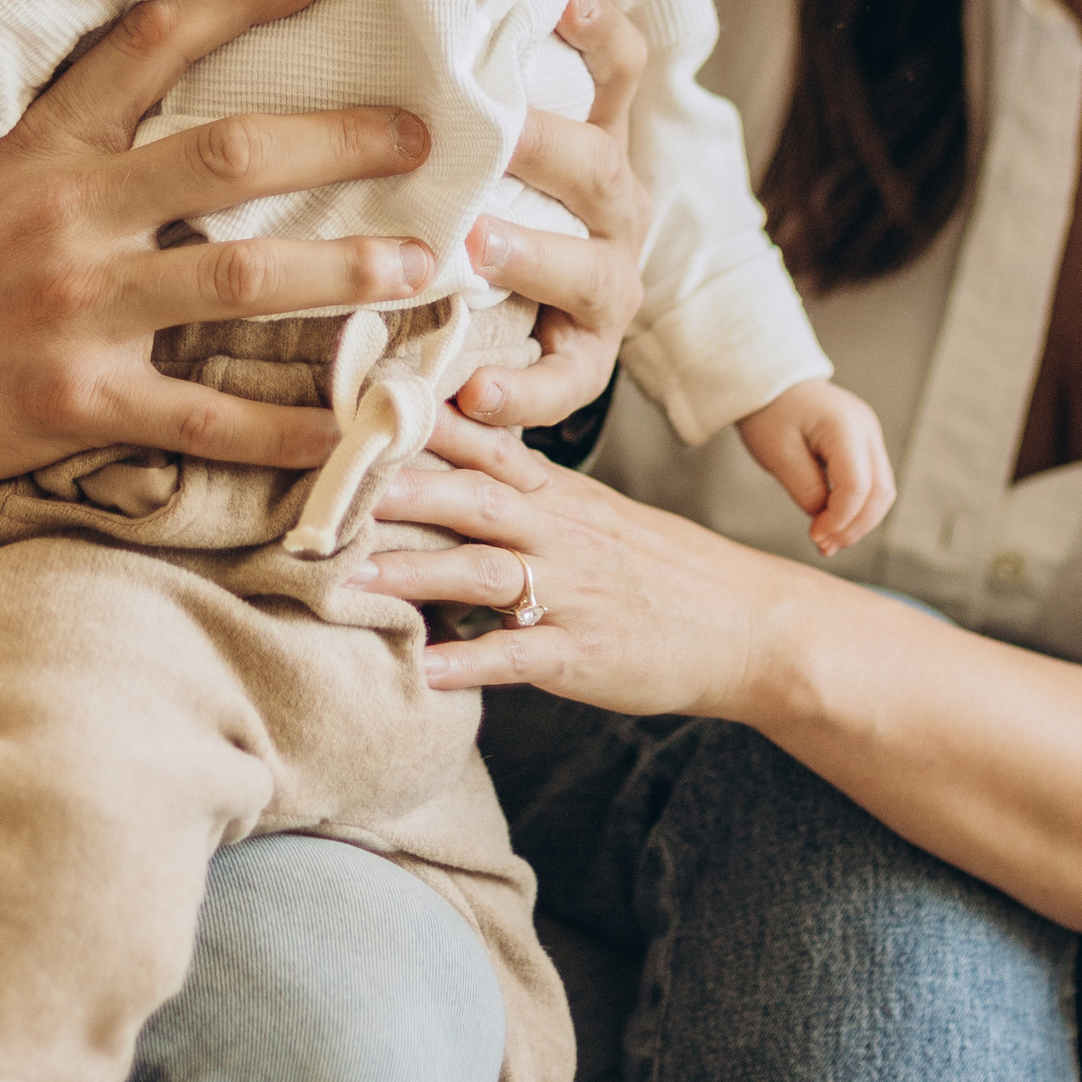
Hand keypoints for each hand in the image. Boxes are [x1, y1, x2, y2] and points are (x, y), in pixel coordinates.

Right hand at [0, 0, 441, 493]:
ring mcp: (75, 309)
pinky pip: (208, 414)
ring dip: (346, 270)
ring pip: (241, 280)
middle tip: (420, 133)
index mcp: (42, 145)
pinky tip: (352, 422)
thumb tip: (152, 59)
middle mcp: (67, 215)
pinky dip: (288, 423)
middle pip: (229, 157)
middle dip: (340, 142)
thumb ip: (60, 124)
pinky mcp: (78, 400)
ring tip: (422, 264)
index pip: (150, 42)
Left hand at [363, 444, 814, 723]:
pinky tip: (421, 670)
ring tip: (351, 581)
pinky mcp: (586, 654)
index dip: (423, 429)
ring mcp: (574, 595)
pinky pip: (520, 657)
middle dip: (401, 492)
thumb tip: (450, 475)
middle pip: (473, 499)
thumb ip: (526, 497)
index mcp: (562, 497)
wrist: (752, 626)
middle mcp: (562, 535)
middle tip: (330, 488)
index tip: (362, 410)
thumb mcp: (598, 517)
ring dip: (416, 574)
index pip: (486, 448)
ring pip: (485, 573)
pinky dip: (470, 663)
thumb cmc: (667, 573)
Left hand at [432, 0, 648, 451]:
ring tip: (480, 245)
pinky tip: (472, 391)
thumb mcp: (480, 150)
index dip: (600, 26)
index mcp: (593, 146)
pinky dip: (519, 390)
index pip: (616, 71)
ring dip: (535, 255)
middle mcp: (613, 210)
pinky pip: (564, 382)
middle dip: (547, 145)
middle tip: (494, 128)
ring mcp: (606, 288)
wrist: (523, 331)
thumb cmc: (480, 212)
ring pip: (590, 271)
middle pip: (598, 166)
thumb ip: (460, 91)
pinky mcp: (583, 363)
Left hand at [736, 376, 896, 557]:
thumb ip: (806, 489)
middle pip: (880, 492)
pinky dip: (856, 507)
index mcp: (844, 425)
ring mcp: (869, 435)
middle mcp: (867, 429)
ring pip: (882, 491)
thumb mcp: (777, 454)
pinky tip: (832, 524)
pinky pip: (871, 482)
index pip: (858, 486)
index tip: (814, 535)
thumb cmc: (768, 413)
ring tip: (827, 541)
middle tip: (824, 546)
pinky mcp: (863, 444)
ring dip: (859, 521)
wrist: (770, 382)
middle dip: (855, 526)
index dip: (840, 519)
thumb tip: (827, 520)